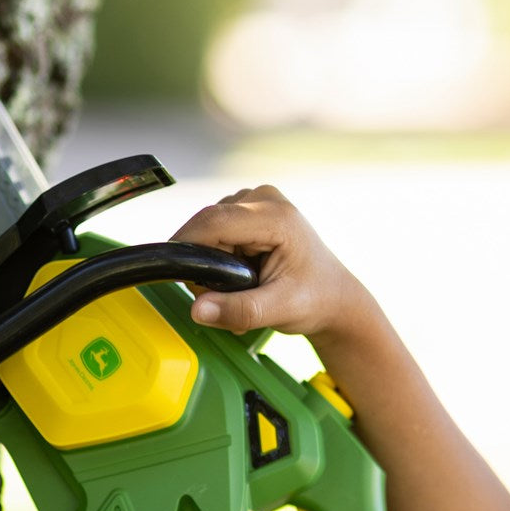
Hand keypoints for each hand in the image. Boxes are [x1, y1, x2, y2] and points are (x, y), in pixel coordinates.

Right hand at [171, 185, 372, 339]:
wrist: (333, 297)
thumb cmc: (315, 299)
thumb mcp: (277, 310)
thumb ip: (237, 311)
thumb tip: (197, 310)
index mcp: (276, 217)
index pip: (213, 221)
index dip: (186, 245)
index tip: (176, 274)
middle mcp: (264, 199)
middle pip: (206, 225)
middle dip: (202, 263)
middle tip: (221, 299)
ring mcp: (255, 201)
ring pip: (206, 229)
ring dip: (210, 262)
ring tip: (237, 288)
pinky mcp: (247, 210)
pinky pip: (213, 231)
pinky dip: (217, 256)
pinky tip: (238, 275)